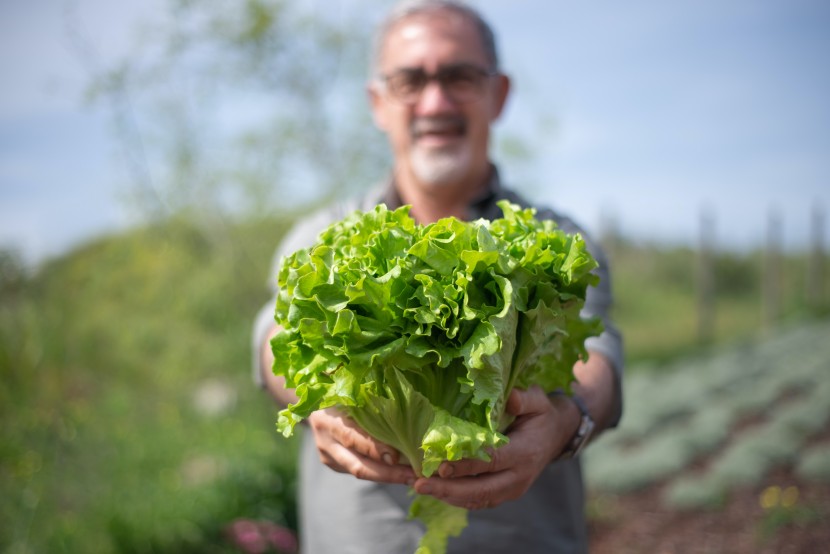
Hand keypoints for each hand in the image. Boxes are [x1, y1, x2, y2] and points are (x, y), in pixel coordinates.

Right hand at [307, 407, 416, 485]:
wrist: (312, 406)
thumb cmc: (338, 395)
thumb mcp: (348, 396)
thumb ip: (367, 408)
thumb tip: (402, 420)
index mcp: (328, 420)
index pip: (352, 438)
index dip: (374, 449)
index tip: (396, 456)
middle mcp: (326, 442)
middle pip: (358, 466)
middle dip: (388, 474)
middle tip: (413, 476)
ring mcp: (328, 456)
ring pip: (359, 472)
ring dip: (387, 477)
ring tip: (411, 477)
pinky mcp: (332, 464)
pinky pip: (357, 470)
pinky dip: (379, 472)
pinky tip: (398, 472)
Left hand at [412, 386, 578, 509]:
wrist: (557, 437)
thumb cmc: (542, 415)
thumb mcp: (538, 401)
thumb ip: (523, 399)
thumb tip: (508, 396)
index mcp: (525, 453)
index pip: (492, 461)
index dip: (466, 465)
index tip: (440, 465)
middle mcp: (518, 477)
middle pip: (480, 489)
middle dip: (448, 489)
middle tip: (418, 484)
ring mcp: (512, 489)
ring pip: (476, 499)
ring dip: (446, 495)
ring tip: (417, 486)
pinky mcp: (504, 494)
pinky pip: (477, 501)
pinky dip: (454, 497)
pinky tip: (432, 489)